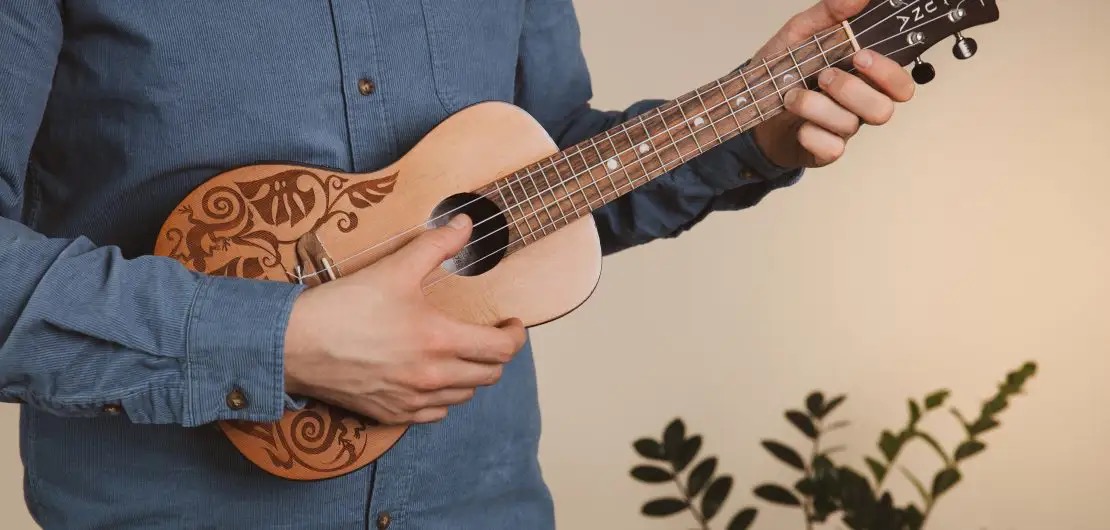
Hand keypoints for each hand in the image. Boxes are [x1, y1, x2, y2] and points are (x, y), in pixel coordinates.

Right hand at [282, 214, 526, 423]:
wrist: (293, 344)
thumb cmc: (344, 306)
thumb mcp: (394, 268)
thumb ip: (436, 245)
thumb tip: (466, 224)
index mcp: (440, 341)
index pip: (501, 350)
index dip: (515, 336)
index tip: (511, 324)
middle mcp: (432, 377)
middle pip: (488, 376)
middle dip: (496, 355)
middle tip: (489, 336)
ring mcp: (411, 400)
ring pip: (463, 397)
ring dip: (471, 376)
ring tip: (463, 355)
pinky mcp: (390, 414)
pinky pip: (434, 414)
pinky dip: (443, 398)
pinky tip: (433, 379)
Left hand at [751, 0, 916, 168]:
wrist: (746, 106)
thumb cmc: (781, 70)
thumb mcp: (799, 33)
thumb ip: (828, 14)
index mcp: (862, 76)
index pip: (900, 84)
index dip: (889, 73)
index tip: (860, 56)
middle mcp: (858, 105)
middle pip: (883, 109)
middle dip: (852, 90)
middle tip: (824, 76)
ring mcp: (843, 130)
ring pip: (851, 125)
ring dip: (817, 107)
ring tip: (792, 96)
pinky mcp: (824, 151)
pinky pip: (832, 149)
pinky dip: (811, 134)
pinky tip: (796, 125)